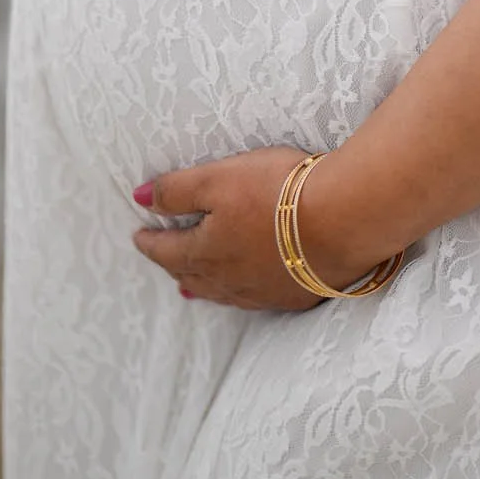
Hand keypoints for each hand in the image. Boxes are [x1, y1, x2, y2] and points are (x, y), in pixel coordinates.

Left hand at [130, 147, 385, 311]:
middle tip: (163, 257)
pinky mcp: (293, 294)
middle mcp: (228, 280)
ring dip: (201, 286)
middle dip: (173, 265)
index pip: (167, 250)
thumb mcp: (218, 179)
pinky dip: (236, 293)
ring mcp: (261, 292)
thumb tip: (138, 199)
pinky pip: (252, 299)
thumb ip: (177, 191)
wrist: (342, 219)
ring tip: (190, 288)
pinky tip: (243, 291)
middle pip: (191, 274)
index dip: (150, 241)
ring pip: (220, 292)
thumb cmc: (276, 191)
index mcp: (205, 251)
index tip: (137, 235)